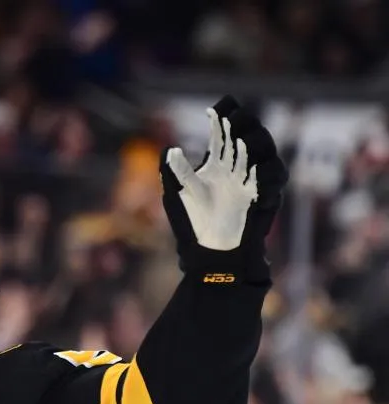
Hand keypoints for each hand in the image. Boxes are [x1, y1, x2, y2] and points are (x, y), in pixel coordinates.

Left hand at [160, 96, 287, 283]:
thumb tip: (169, 150)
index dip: (223, 116)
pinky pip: (276, 178)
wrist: (210, 252)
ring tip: (241, 142)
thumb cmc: (192, 224)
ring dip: (255, 144)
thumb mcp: (177, 196)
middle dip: (242, 124)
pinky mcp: (266, 197)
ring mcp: (253, 180)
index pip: (224, 131)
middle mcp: (237, 167)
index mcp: (216, 162)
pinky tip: (256, 172)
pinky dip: (268, 173)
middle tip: (231, 122)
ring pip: (266, 150)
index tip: (215, 110)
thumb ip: (173, 173)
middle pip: (248, 133)